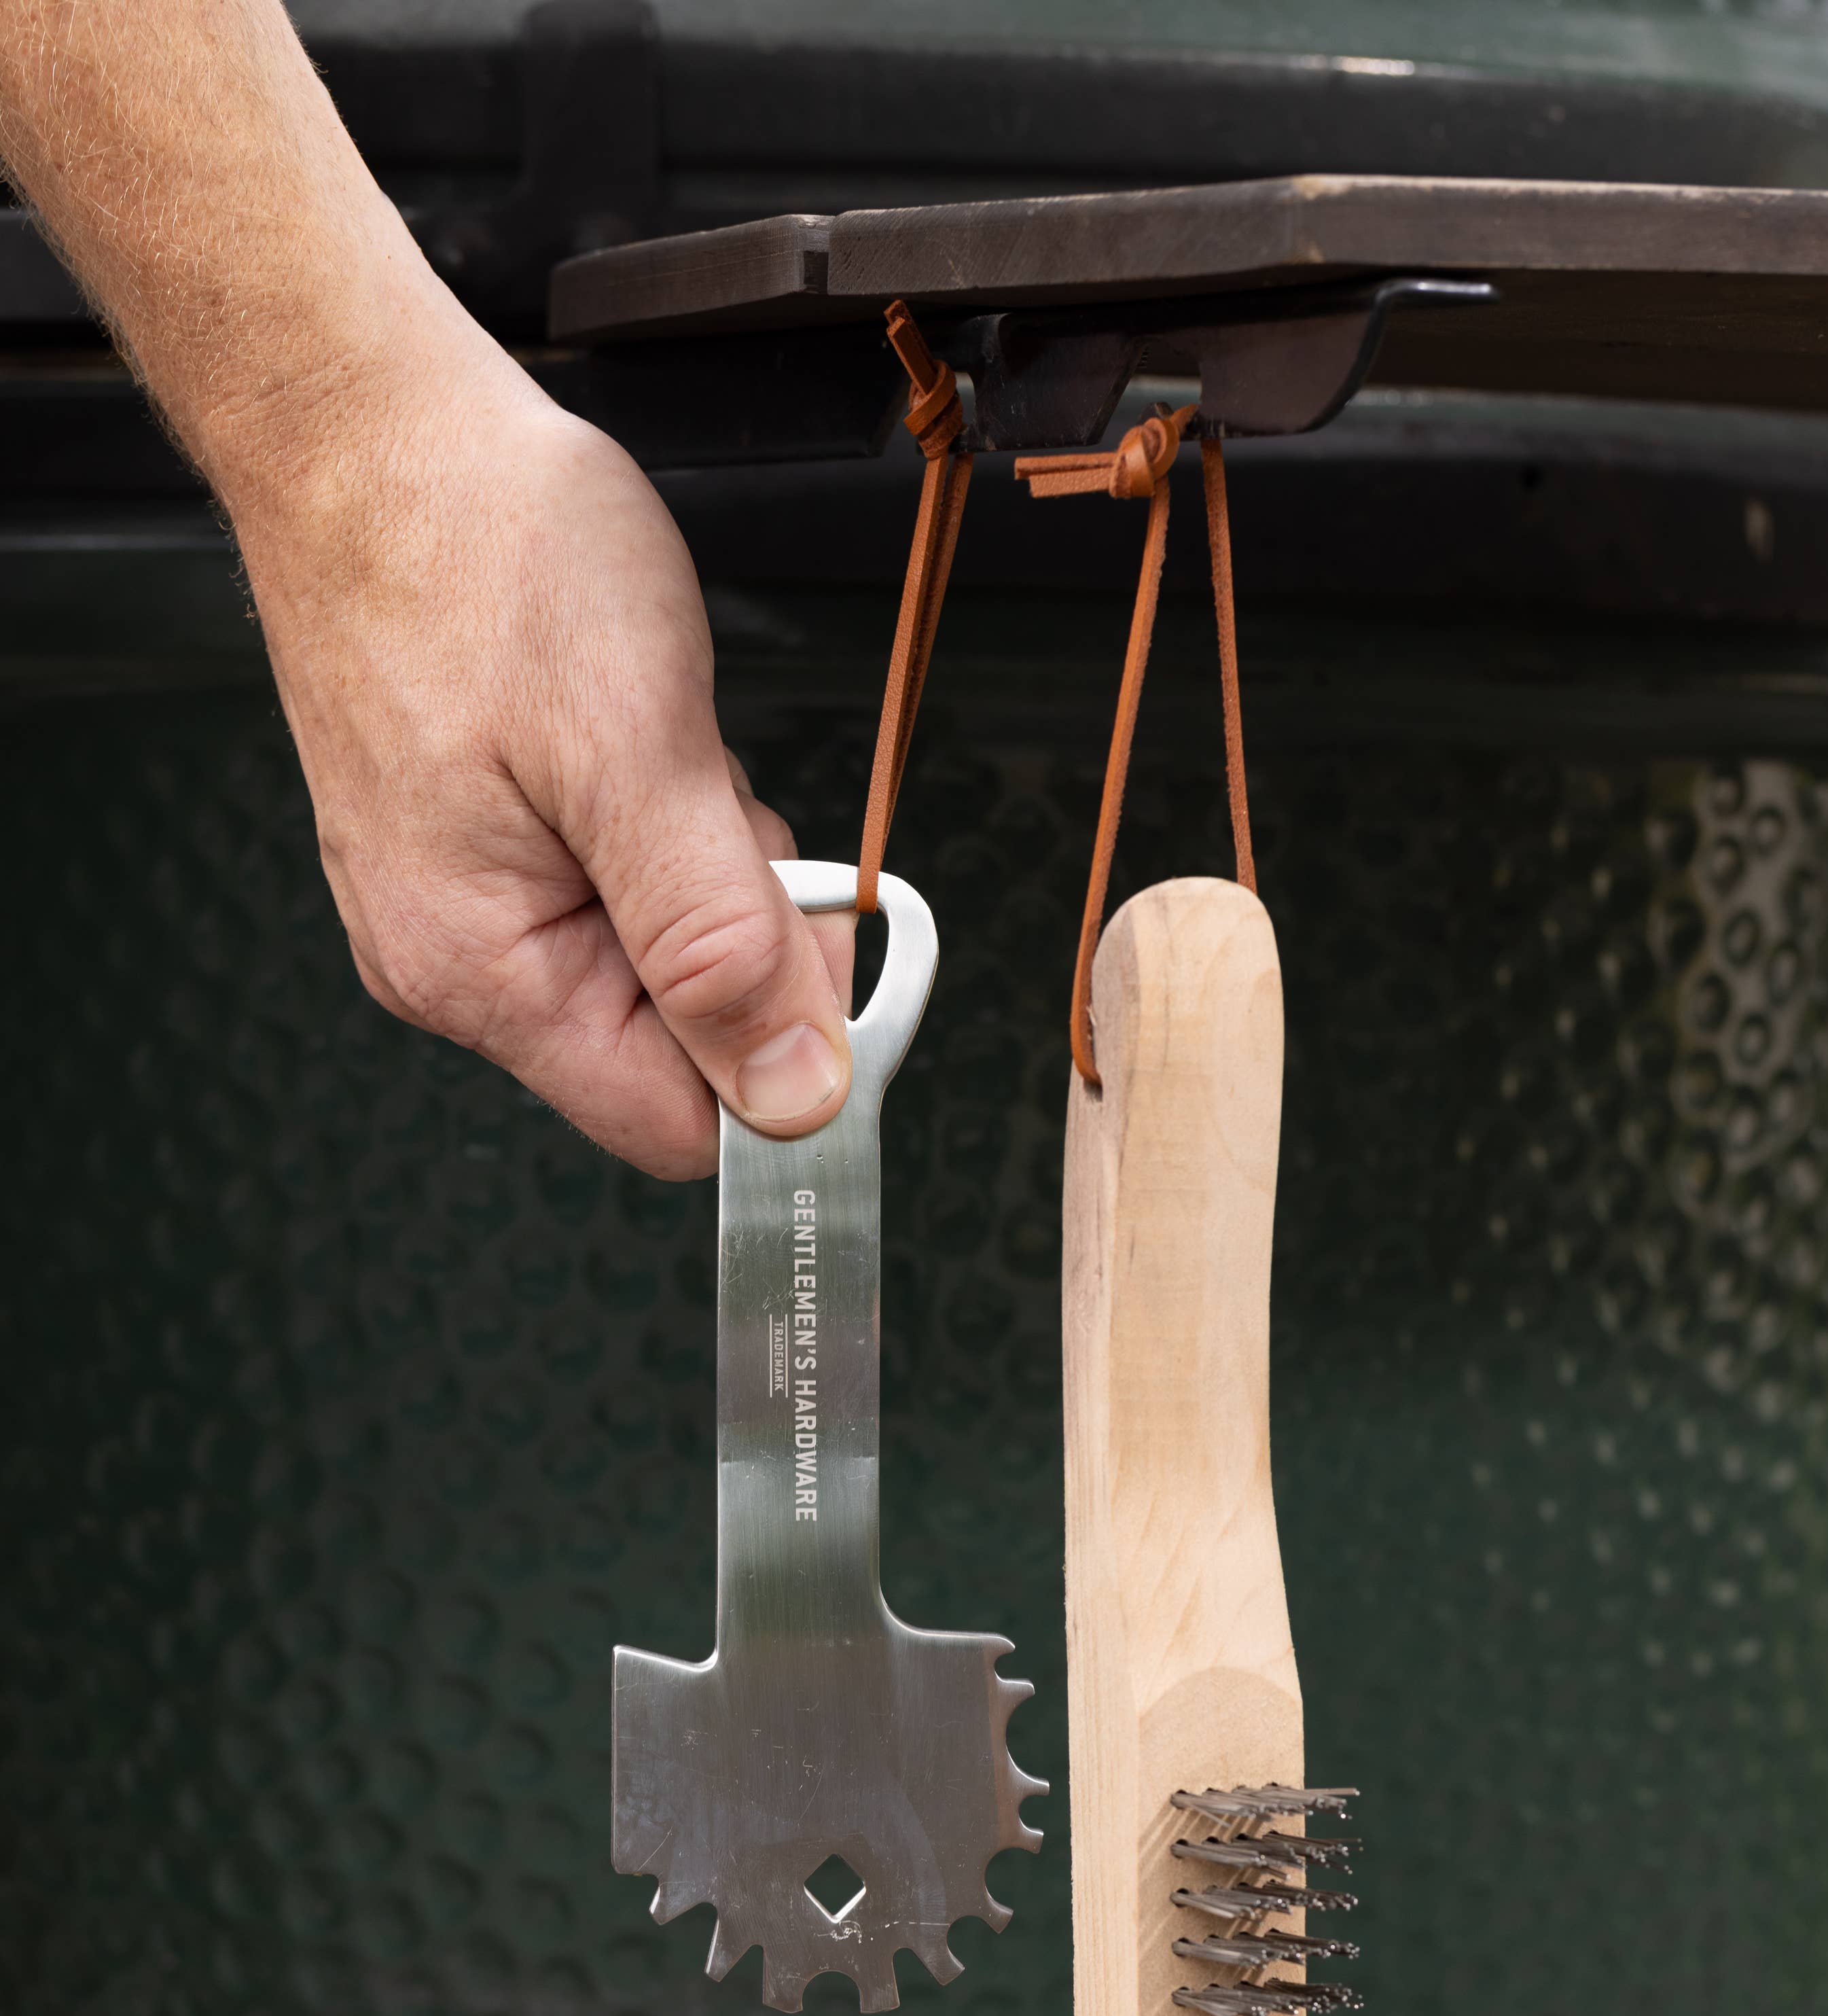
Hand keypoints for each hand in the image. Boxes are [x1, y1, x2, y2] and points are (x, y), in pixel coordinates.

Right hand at [223, 326, 853, 1179]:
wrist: (365, 427)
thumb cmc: (482, 555)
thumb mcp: (637, 752)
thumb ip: (719, 944)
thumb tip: (793, 1100)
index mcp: (484, 976)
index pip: (680, 1126)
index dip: (777, 1057)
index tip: (813, 939)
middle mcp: (457, 967)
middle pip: (677, 1045)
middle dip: (738, 937)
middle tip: (710, 797)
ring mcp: (461, 907)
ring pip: (659, 959)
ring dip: (704, 867)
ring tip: (654, 742)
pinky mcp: (481, 849)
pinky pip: (619, 888)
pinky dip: (659, 822)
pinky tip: (624, 733)